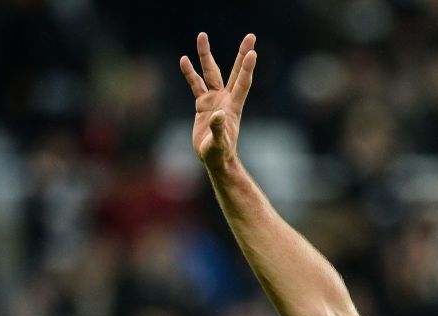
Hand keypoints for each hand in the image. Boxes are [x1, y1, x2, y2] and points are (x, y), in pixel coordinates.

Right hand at [180, 32, 256, 171]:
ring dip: (206, 55)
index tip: (253, 52)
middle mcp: (225, 99)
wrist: (214, 159)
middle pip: (233, 71)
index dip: (247, 68)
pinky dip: (190, 73)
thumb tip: (217, 114)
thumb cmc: (219, 153)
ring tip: (202, 36)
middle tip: (250, 36)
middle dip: (241, 53)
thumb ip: (218, 129)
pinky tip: (184, 60)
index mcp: (233, 106)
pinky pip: (195, 84)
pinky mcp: (203, 105)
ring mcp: (214, 100)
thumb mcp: (218, 143)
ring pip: (210, 73)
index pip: (242, 82)